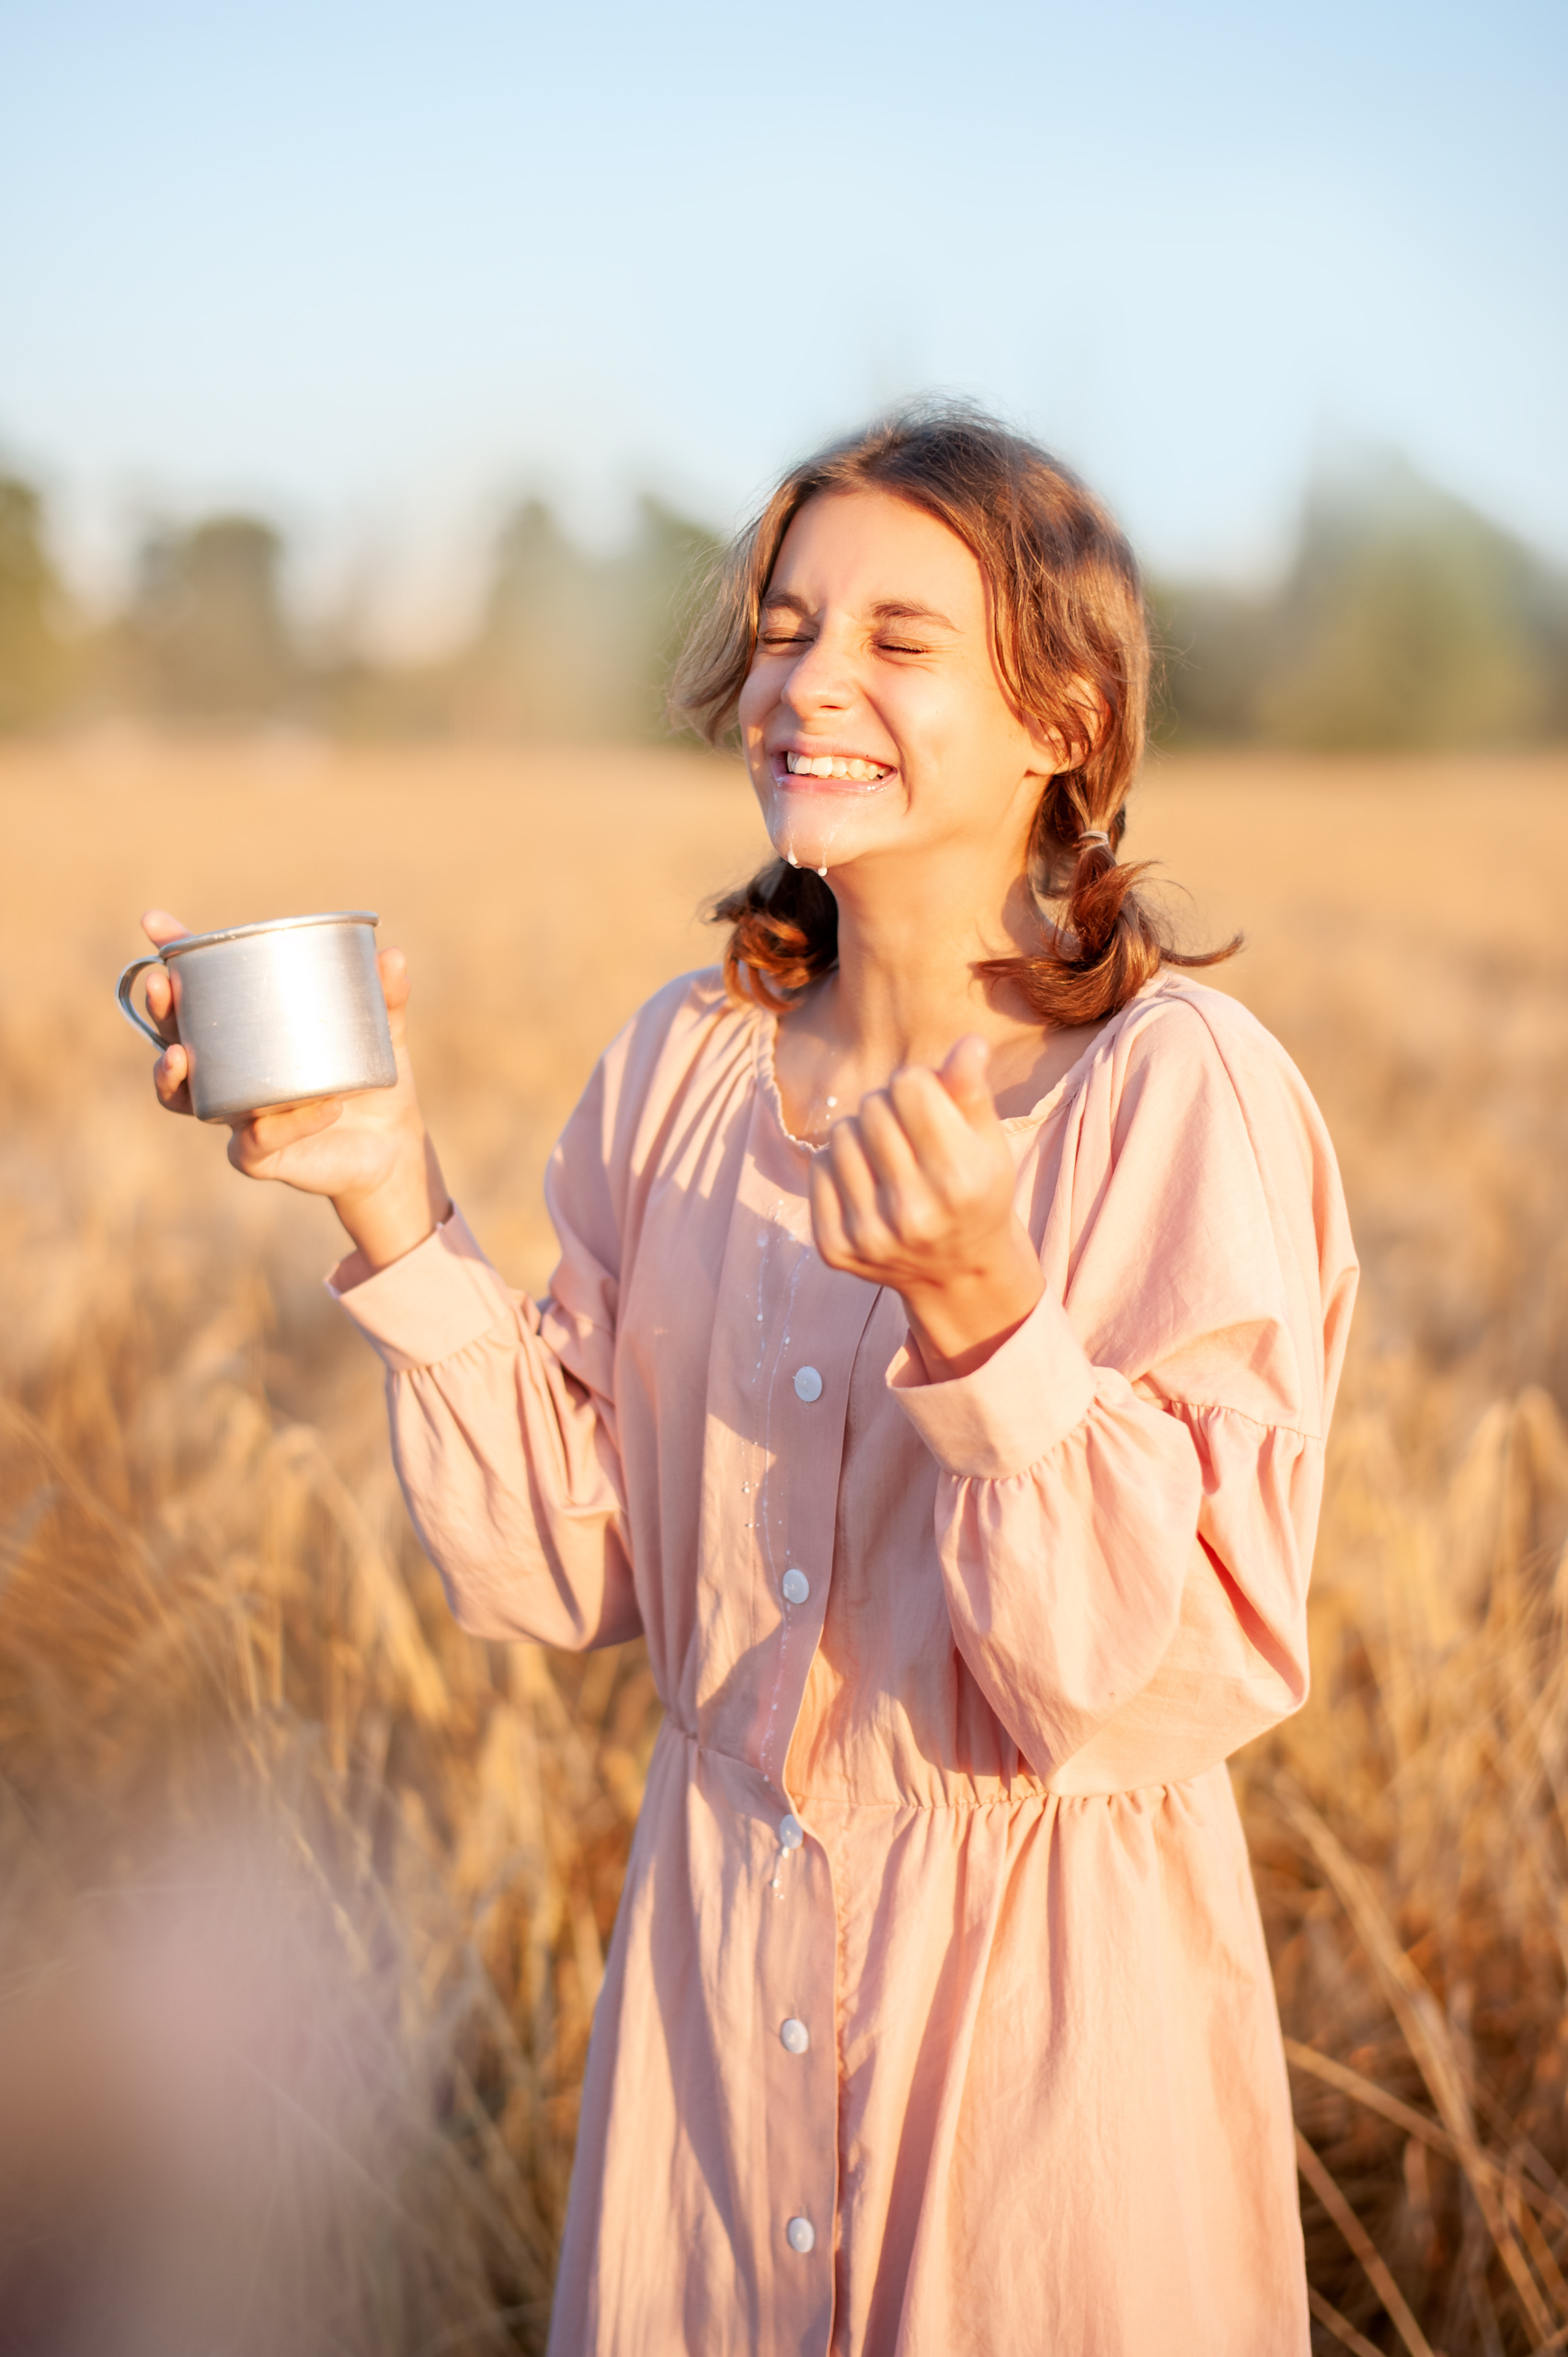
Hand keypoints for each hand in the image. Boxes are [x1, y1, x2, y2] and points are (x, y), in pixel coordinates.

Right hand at [141, 908, 448, 1271]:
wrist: (391, 1147)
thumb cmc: (370, 1080)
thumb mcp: (380, 1034)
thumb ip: (384, 999)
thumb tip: (392, 956)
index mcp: (247, 1037)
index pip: (200, 992)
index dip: (172, 957)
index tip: (155, 922)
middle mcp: (230, 1075)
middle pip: (174, 1040)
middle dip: (161, 1013)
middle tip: (162, 984)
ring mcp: (240, 1118)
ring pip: (188, 1101)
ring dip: (173, 1077)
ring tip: (178, 1055)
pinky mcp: (264, 1158)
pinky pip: (261, 1142)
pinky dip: (290, 1123)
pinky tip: (324, 1105)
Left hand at [808, 1035, 1043, 1380]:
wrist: (957, 1273)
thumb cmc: (975, 1191)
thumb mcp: (988, 1142)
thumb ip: (973, 1091)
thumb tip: (968, 1043)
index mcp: (960, 1179)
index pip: (909, 1084)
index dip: (920, 1083)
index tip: (931, 1103)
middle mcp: (914, 1212)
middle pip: (872, 1105)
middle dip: (889, 1106)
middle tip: (909, 1132)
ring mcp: (870, 1234)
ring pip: (840, 1134)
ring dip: (862, 1134)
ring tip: (888, 1157)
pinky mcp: (836, 1248)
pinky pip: (819, 1166)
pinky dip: (840, 1165)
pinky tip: (867, 1182)